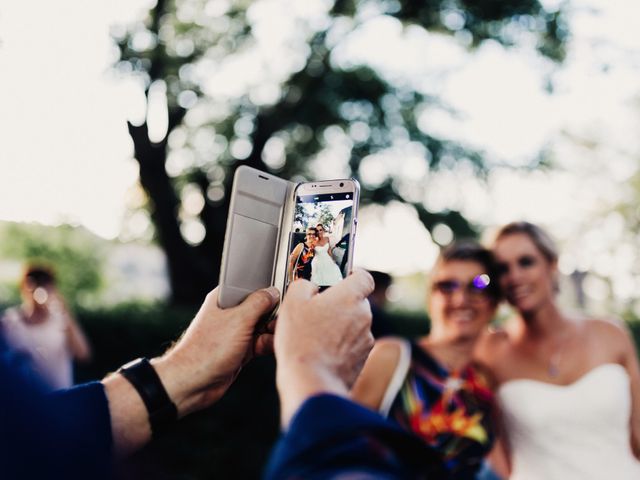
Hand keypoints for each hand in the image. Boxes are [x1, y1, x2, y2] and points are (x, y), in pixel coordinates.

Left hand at [153, 286, 278, 416]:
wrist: (193, 383)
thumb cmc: (208, 349)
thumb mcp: (239, 319)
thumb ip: (259, 303)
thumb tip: (274, 292)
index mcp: (225, 298)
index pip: (252, 286)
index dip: (268, 290)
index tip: (282, 296)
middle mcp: (231, 313)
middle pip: (262, 307)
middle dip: (274, 314)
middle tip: (279, 322)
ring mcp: (236, 332)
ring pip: (263, 326)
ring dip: (272, 331)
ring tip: (275, 336)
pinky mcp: (241, 349)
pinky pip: (261, 342)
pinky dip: (268, 344)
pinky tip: (271, 347)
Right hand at [274, 269, 373, 426]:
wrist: (312, 382)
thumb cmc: (302, 342)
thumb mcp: (292, 302)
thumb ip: (303, 284)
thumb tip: (309, 285)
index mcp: (350, 297)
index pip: (364, 276)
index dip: (352, 275)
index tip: (340, 278)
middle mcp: (364, 316)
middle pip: (357, 301)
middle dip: (340, 304)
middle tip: (318, 310)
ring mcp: (365, 339)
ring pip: (355, 324)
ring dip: (340, 326)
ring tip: (316, 335)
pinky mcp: (363, 359)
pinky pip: (353, 345)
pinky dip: (341, 345)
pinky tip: (322, 351)